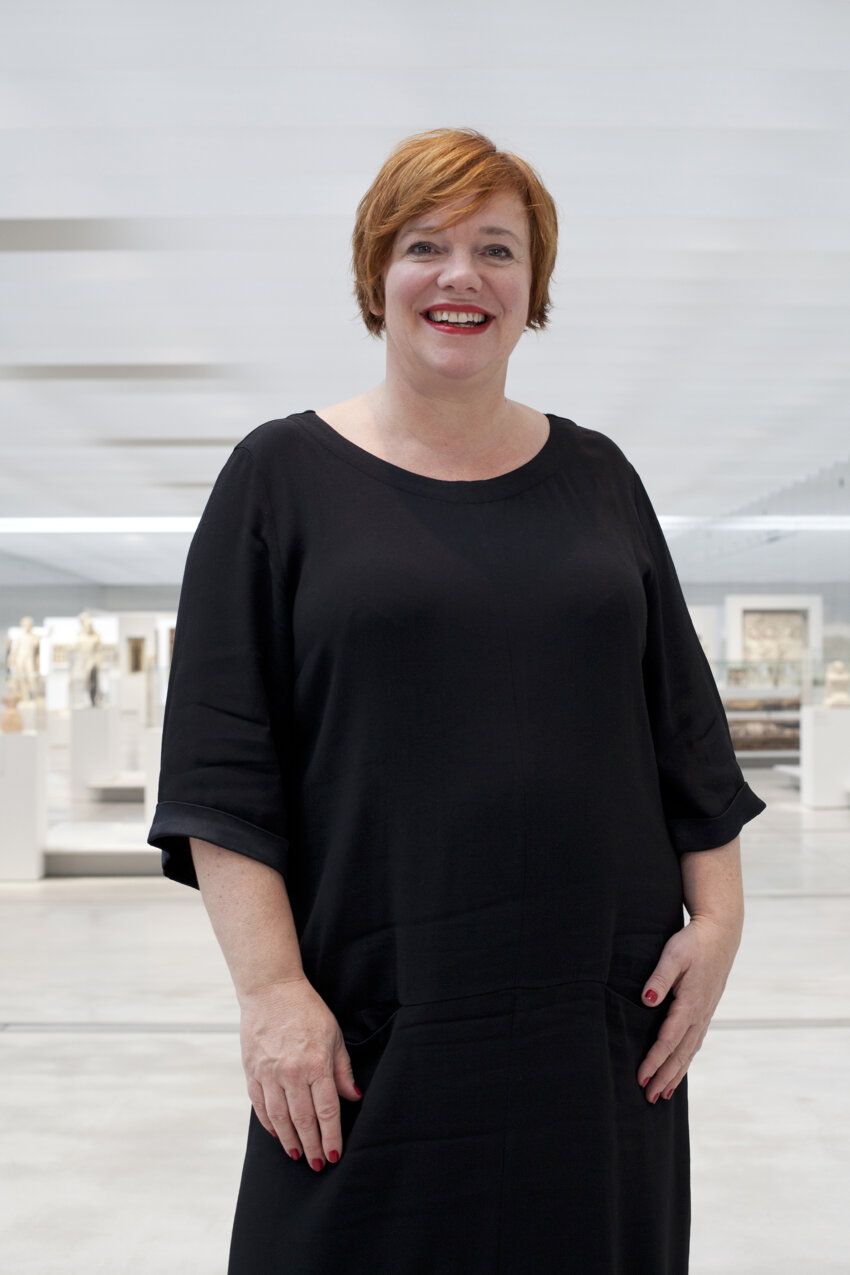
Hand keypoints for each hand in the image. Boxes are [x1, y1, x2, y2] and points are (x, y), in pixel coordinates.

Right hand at [239, 975, 361, 1169]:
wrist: (271, 990)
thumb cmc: (306, 1010)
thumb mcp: (334, 1035)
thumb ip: (342, 1069)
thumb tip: (353, 1096)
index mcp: (316, 1064)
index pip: (327, 1111)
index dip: (331, 1137)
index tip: (333, 1155)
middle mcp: (291, 1073)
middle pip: (303, 1120)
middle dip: (312, 1146)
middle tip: (316, 1165)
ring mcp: (268, 1073)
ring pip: (280, 1119)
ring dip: (289, 1141)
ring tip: (297, 1155)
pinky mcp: (252, 1071)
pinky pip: (259, 1106)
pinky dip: (268, 1123)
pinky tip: (277, 1134)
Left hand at [636, 913, 740, 1102]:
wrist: (721, 934)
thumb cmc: (694, 942)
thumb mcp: (674, 954)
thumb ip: (660, 977)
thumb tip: (648, 1000)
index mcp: (690, 1003)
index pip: (669, 1040)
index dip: (654, 1061)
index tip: (641, 1078)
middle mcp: (699, 1015)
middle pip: (680, 1054)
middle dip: (664, 1077)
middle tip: (648, 1098)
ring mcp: (705, 1015)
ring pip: (689, 1052)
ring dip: (675, 1074)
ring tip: (662, 1094)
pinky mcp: (705, 1011)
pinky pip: (694, 1043)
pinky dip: (685, 1061)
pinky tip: (679, 1070)